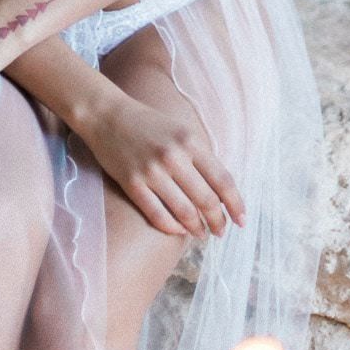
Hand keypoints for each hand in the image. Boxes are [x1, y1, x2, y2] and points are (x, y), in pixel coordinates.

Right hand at [72, 87, 246, 240]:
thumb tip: (220, 190)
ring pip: (184, 211)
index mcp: (189, 141)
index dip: (235, 203)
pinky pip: (157, 215)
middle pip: (206, 199)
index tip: (242, 220)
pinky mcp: (132, 184)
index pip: (222, 179)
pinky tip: (178, 230)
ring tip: (201, 233)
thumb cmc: (148, 124)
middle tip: (221, 231)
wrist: (107, 115)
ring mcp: (152, 171)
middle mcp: (173, 156)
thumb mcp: (180, 130)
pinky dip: (172, 227)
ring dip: (196, 228)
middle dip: (218, 220)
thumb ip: (199, 156)